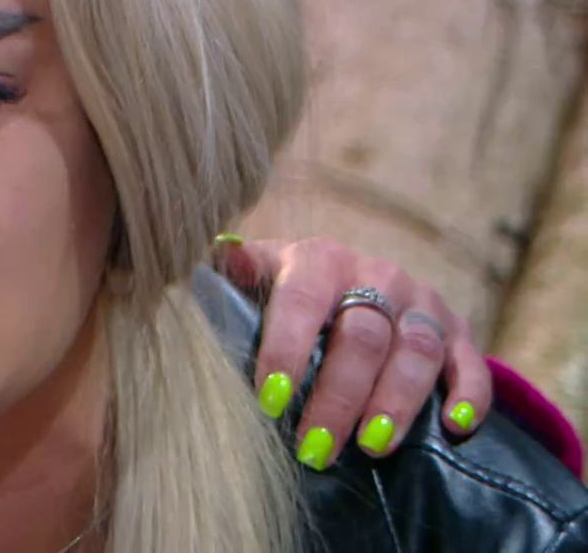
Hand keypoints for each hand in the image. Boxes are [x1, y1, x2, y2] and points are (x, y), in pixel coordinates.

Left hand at [214, 235, 491, 470]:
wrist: (350, 283)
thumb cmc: (287, 294)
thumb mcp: (258, 277)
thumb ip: (238, 270)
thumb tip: (227, 249)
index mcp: (319, 261)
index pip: (303, 302)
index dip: (286, 350)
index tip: (271, 401)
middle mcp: (376, 274)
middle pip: (363, 337)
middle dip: (337, 397)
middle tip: (314, 448)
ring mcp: (421, 303)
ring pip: (416, 352)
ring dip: (395, 403)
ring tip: (370, 447)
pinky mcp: (457, 331)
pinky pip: (471, 364)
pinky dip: (468, 396)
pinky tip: (454, 427)